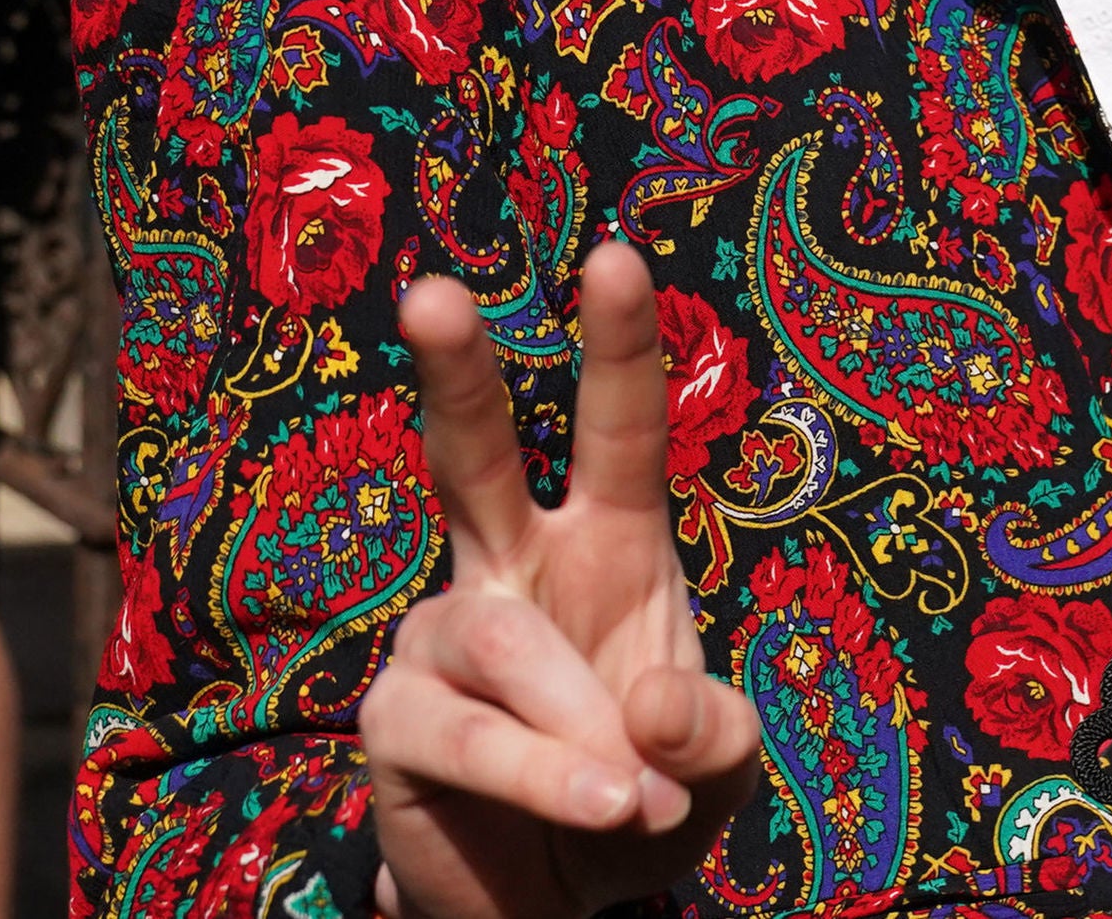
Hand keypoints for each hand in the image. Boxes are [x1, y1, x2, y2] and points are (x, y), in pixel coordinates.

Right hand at [362, 240, 761, 918]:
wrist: (551, 904)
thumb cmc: (638, 795)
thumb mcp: (716, 766)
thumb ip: (713, 733)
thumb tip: (649, 705)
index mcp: (608, 541)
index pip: (617, 427)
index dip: (617, 345)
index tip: (615, 256)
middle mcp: (511, 566)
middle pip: (470, 452)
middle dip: (454, 370)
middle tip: (433, 293)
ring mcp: (443, 638)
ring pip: (499, 643)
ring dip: (577, 728)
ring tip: (636, 798)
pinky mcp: (395, 723)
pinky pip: (465, 735)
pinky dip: (541, 778)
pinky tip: (596, 808)